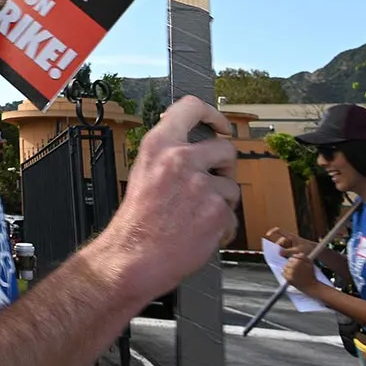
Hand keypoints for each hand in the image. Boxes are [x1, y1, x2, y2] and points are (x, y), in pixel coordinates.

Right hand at [103, 97, 239, 301]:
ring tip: (197, 217)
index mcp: (159, 145)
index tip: (221, 126)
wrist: (133, 257)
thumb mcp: (144, 172)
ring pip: (232, 187)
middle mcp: (181, 159)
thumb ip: (168, 155)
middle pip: (226, 148)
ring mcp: (202, 185)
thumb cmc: (136, 221)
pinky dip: (221, 229)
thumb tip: (197, 149)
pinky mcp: (217, 211)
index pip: (191, 108)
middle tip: (214, 182)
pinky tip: (201, 234)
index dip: (213, 115)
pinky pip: (232, 217)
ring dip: (222, 203)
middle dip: (225, 167)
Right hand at [264, 227, 308, 259]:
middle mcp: (288, 240)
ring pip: (281, 248)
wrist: (315, 252)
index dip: (273, 232)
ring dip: (281, 253)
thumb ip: (288, 252)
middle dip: (277, 248)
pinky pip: (284, 252)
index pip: (279, 231)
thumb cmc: (308, 248)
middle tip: (276, 254)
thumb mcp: (298, 251)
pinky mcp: (290, 250)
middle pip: (279, 242)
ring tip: (281, 258)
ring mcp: (289, 245)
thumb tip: (279, 253)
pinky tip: (284, 260)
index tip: (268, 235)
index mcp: (290, 236)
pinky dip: (283, 255)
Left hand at [283, 256, 317, 290]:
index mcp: (299, 261)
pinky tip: (290, 276)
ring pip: (285, 267)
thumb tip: (294, 254)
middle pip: (287, 263)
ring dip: (288, 269)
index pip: (291, 258)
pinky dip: (285, 274)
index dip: (293, 261)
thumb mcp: (310, 262)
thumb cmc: (311, 274)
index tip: (297, 265)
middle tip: (295, 270)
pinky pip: (283, 273)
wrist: (311, 286)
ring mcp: (291, 273)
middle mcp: (294, 266)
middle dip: (291, 265)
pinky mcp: (288, 278)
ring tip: (293, 273)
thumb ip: (302, 256)